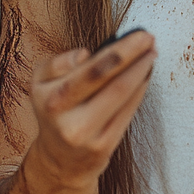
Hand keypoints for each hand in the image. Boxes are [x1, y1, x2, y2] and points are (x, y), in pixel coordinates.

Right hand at [28, 29, 155, 187]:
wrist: (59, 159)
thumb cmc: (56, 108)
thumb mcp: (42, 82)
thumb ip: (58, 63)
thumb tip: (85, 54)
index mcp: (48, 96)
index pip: (88, 69)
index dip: (118, 51)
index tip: (138, 35)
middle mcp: (65, 118)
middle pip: (107, 79)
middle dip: (133, 54)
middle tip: (150, 38)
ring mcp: (85, 134)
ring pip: (121, 94)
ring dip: (141, 70)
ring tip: (152, 53)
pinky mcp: (103, 147)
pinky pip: (127, 111)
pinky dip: (140, 89)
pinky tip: (146, 74)